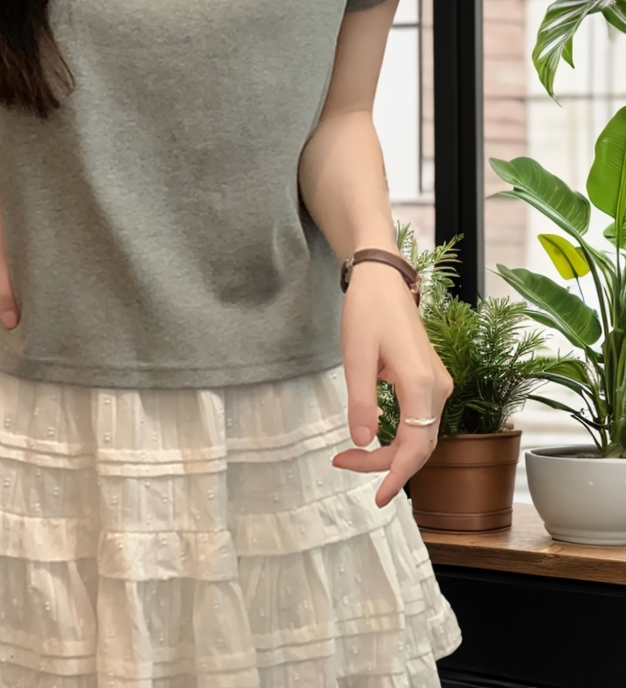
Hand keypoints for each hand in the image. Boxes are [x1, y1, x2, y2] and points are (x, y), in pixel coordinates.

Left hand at [331, 260, 452, 507]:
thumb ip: (360, 402)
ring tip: (350, 456)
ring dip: (390, 452)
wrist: (382, 280)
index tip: (376, 499)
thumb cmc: (367, 311)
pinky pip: (419, 420)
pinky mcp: (430, 379)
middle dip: (384, 465)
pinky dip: (399, 437)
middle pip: (419, 446)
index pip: (416, 447)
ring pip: (420, 435)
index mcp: (423, 385)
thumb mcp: (355, 357)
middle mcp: (438, 388)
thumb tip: (362, 442)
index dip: (396, 476)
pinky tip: (374, 440)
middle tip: (342, 463)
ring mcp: (438, 384)